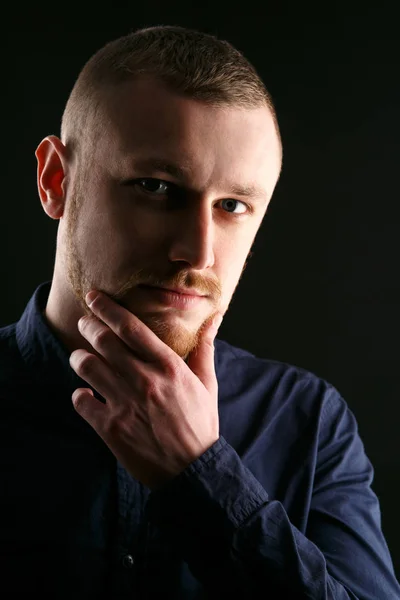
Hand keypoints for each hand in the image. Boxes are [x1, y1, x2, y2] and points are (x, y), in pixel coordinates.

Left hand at [69, 291, 222, 489]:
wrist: (192, 470)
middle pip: (104, 341)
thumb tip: (215, 317)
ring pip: (87, 367)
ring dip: (79, 357)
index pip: (131, 327)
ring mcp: (125, 404)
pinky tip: (85, 393)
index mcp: (168, 367)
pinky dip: (79, 394)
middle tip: (84, 324)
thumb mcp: (207, 384)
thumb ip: (204, 348)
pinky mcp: (111, 428)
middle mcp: (145, 380)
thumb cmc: (200, 424)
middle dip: (88, 327)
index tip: (94, 297)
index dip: (108, 308)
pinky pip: (81, 401)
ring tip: (81, 356)